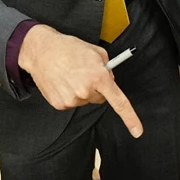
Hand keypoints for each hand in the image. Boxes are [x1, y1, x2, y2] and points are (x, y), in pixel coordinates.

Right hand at [18, 25, 142, 135]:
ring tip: (70, 75)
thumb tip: (110, 80)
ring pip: (85, 101)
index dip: (130, 118)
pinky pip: (72, 103)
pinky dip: (69, 94)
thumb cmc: (68, 48)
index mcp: (99, 77)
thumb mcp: (95, 51)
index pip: (119, 102)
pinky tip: (62, 81)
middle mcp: (86, 91)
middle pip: (100, 99)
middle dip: (97, 88)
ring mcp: (72, 99)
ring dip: (81, 90)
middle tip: (84, 74)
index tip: (137, 131)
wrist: (41, 50)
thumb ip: (107, 67)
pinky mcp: (60, 104)